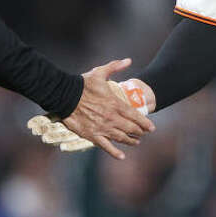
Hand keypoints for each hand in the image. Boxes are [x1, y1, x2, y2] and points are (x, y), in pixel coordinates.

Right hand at [27, 78, 154, 152]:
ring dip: (131, 141)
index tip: (151, 128)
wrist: (64, 96)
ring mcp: (102, 128)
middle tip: (143, 133)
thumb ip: (115, 66)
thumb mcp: (100, 72)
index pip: (135, 116)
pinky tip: (121, 156)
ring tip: (136, 142)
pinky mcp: (92, 135)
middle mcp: (111, 118)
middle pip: (131, 129)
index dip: (145, 123)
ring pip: (121, 138)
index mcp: (115, 104)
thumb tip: (128, 60)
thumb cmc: (82, 84)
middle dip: (139, 132)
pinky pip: (106, 146)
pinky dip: (114, 152)